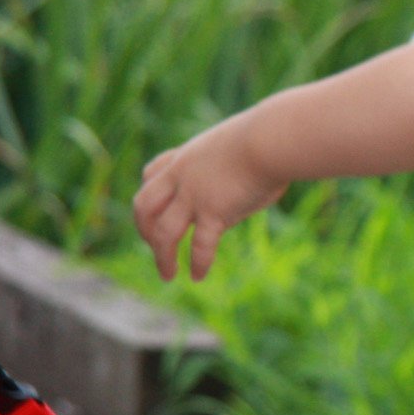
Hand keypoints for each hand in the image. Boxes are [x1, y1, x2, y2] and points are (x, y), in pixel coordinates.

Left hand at [132, 113, 286, 282]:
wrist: (270, 139)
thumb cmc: (267, 138)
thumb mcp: (237, 148)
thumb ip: (231, 169)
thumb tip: (244, 188)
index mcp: (187, 156)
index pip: (152, 173)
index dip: (149, 193)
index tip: (155, 208)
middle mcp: (182, 176)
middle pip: (144, 205)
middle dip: (144, 229)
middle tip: (154, 245)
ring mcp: (194, 195)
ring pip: (163, 232)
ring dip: (162, 257)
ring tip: (167, 275)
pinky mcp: (213, 212)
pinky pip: (200, 245)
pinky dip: (198, 263)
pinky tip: (198, 276)